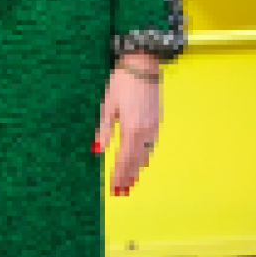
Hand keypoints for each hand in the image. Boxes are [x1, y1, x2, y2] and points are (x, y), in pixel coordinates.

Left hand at [94, 65, 161, 194]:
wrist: (144, 64)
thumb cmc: (122, 82)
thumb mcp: (108, 105)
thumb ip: (104, 129)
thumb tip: (98, 150)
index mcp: (131, 128)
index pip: (124, 158)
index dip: (118, 175)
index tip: (113, 188)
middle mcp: (145, 131)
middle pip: (136, 160)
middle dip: (128, 177)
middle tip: (121, 192)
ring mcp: (154, 126)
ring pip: (145, 154)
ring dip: (137, 169)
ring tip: (130, 183)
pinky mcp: (157, 120)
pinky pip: (151, 145)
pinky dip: (145, 156)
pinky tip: (141, 162)